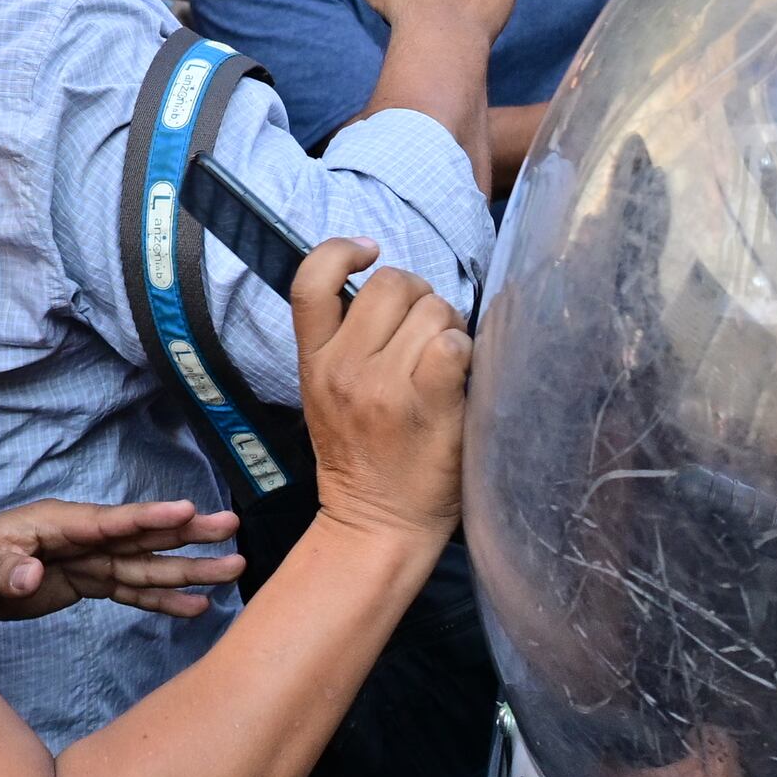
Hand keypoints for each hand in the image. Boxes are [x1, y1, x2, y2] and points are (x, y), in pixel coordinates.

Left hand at [0, 498, 245, 618]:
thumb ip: (4, 569)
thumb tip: (31, 575)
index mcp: (61, 523)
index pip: (112, 521)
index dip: (149, 518)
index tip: (188, 511)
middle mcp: (84, 538)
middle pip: (143, 537)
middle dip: (188, 535)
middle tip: (232, 528)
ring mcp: (90, 561)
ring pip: (147, 565)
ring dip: (188, 568)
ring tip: (233, 569)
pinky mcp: (88, 583)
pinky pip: (132, 591)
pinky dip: (164, 599)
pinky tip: (196, 606)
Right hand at [291, 238, 468, 551]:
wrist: (377, 526)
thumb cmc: (364, 458)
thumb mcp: (326, 396)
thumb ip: (346, 344)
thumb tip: (395, 294)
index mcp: (313, 362)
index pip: (310, 280)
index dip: (340, 250)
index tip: (369, 254)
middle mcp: (343, 367)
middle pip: (392, 283)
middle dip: (420, 298)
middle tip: (426, 335)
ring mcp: (384, 386)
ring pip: (432, 308)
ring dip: (450, 326)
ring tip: (445, 362)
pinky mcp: (426, 404)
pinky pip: (454, 344)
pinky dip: (466, 352)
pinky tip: (460, 376)